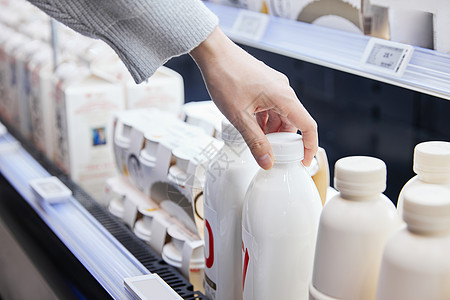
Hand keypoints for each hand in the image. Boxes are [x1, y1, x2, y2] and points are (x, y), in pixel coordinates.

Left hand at [190, 27, 317, 168]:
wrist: (213, 53)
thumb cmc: (225, 76)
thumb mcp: (239, 117)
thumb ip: (255, 141)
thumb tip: (267, 161)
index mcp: (283, 97)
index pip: (308, 126)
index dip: (309, 147)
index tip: (303, 161)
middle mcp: (283, 90)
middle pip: (293, 122)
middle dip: (283, 141)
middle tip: (271, 154)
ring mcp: (274, 86)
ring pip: (280, 116)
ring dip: (271, 131)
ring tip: (255, 140)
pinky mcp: (264, 85)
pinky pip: (271, 108)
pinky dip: (264, 121)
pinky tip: (251, 127)